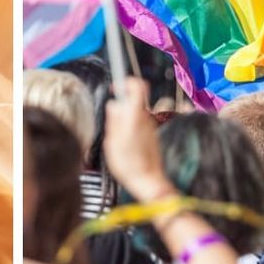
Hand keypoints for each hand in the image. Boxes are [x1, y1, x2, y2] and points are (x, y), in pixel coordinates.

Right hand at [103, 78, 174, 201]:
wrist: (148, 182)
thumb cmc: (128, 164)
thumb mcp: (112, 141)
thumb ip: (114, 119)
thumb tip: (114, 104)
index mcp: (135, 116)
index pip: (138, 86)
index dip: (126, 81)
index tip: (116, 87)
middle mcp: (146, 118)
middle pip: (135, 100)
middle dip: (121, 106)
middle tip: (111, 121)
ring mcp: (150, 127)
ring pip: (136, 113)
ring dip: (125, 119)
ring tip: (116, 138)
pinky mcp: (152, 136)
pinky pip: (139, 125)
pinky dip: (130, 129)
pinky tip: (124, 145)